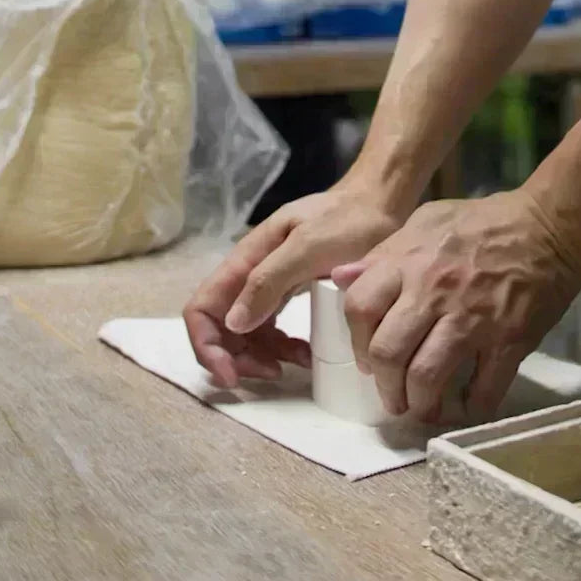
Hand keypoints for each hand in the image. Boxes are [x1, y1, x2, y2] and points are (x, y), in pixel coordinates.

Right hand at [184, 182, 401, 386]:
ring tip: (297, 363)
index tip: (232, 374)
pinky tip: (306, 353)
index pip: (202, 308)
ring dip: (261, 357)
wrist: (379, 205)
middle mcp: (250, 275)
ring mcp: (270, 285)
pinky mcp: (290, 293)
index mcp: (246, 260)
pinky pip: (272, 329)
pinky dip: (282, 348)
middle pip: (221, 328)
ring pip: (247, 334)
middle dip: (236, 358)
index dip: (207, 346)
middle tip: (272, 373)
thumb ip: (269, 280)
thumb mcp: (308, 246)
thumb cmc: (346, 220)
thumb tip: (234, 323)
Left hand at [333, 189, 580, 421]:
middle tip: (393, 396)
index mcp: (410, 262)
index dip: (357, 342)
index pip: (359, 309)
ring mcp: (472, 319)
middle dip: (385, 386)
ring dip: (420, 404)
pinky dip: (471, 408)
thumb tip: (342, 277)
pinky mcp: (508, 340)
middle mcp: (433, 292)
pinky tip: (467, 408)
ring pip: (426, 378)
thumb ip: (384, 252)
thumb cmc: (486, 222)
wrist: (551, 226)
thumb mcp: (427, 220)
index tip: (368, 359)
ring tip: (423, 408)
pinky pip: (482, 390)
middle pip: (388, 353)